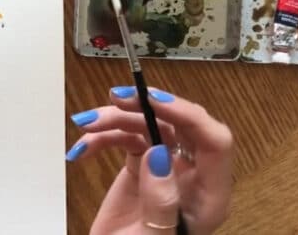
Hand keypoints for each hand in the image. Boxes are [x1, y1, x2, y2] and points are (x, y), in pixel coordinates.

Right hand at [66, 87, 232, 233]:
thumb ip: (161, 200)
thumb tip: (158, 153)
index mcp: (209, 194)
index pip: (214, 141)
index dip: (188, 114)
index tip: (152, 100)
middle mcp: (192, 176)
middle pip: (180, 126)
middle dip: (147, 108)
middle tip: (116, 98)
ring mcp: (165, 170)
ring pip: (149, 127)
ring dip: (116, 121)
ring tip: (86, 125)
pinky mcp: (140, 169)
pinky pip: (127, 140)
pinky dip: (103, 138)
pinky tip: (83, 149)